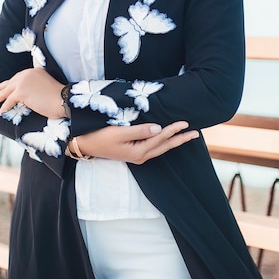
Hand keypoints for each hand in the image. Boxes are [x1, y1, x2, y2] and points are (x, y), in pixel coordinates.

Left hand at [0, 68, 64, 118]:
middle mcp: (27, 74)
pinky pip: (9, 101)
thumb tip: (28, 96)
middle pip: (10, 82)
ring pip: (7, 91)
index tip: (5, 86)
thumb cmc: (59, 98)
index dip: (11, 83)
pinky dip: (4, 107)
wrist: (63, 100)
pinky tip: (0, 112)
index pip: (19, 77)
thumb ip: (36, 87)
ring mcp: (23, 82)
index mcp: (34, 71)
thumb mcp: (46, 88)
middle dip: (0, 88)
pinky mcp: (21, 92)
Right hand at [73, 121, 198, 163]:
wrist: (83, 143)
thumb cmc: (99, 136)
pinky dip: (163, 142)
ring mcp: (137, 155)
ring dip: (173, 141)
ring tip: (186, 135)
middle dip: (180, 139)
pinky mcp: (133, 152)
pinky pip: (154, 147)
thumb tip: (159, 128)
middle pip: (165, 147)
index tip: (185, 122)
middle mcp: (140, 156)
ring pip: (160, 148)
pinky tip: (167, 138)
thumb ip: (140, 130)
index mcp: (138, 152)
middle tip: (195, 133)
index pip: (160, 138)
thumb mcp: (119, 132)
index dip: (173, 130)